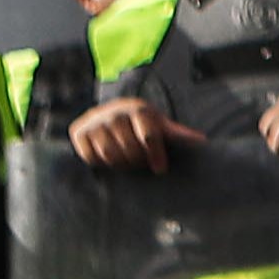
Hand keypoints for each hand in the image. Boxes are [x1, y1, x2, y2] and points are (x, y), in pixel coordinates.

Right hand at [67, 96, 201, 174]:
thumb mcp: (162, 126)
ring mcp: (93, 120)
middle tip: (140, 161)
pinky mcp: (77, 131)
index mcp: (138, 110)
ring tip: (126, 159)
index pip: (148, 137)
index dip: (155, 155)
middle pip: (129, 150)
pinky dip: (100, 162)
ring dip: (120, 163)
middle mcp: (113, 112)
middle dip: (137, 160)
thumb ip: (179, 134)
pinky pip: (90, 157)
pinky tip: (108, 157)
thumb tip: (201, 141)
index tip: (160, 169)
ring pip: (109, 155)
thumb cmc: (143, 124)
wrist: (112, 115)